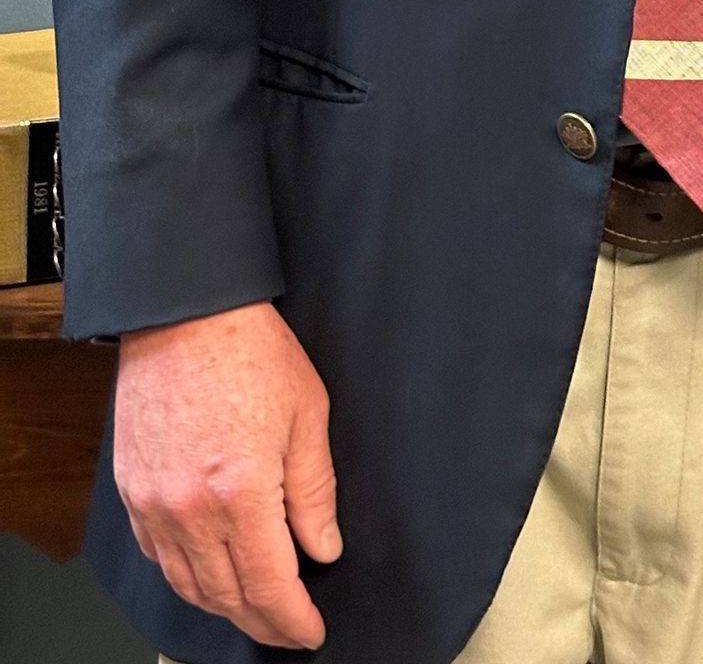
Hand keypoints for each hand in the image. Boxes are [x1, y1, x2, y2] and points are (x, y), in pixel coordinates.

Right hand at [113, 299, 340, 648]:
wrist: (186, 315)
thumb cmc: (251, 352)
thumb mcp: (307, 415)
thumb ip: (314, 491)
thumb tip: (323, 548)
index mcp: (241, 492)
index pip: (269, 584)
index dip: (292, 619)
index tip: (310, 631)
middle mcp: (190, 510)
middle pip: (227, 595)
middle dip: (262, 621)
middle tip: (288, 630)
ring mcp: (155, 505)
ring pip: (188, 585)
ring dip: (224, 606)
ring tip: (254, 610)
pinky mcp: (133, 493)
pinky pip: (158, 558)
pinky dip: (186, 578)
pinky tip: (209, 576)